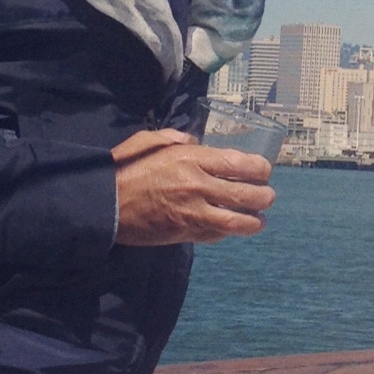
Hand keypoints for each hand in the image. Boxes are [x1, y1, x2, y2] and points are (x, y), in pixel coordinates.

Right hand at [109, 127, 274, 245]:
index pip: (239, 164)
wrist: (105, 205)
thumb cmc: (124, 169)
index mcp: (191, 159)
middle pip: (245, 194)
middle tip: (268, 196)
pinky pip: (214, 235)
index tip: (264, 170)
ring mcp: (193, 213)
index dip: (259, 169)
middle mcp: (198, 186)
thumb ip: (174, 138)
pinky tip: (233, 230)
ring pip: (235, 221)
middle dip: (264, 196)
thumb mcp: (148, 141)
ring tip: (260, 221)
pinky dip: (227, 233)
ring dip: (253, 221)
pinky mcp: (184, 233)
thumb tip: (194, 141)